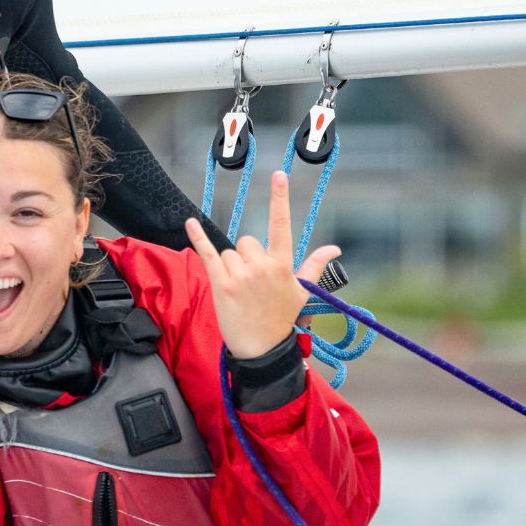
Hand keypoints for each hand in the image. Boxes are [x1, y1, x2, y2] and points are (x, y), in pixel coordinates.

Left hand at [185, 171, 341, 359]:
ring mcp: (240, 275)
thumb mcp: (303, 293)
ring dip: (231, 267)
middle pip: (247, 242)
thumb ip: (315, 266)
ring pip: (229, 252)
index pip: (281, 224)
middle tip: (252, 284)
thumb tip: (335, 248)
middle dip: (247, 257)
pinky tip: (190, 223)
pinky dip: (197, 237)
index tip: (278, 175)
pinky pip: (207, 253)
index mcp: (283, 265)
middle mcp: (262, 266)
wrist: (262, 350)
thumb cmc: (282, 320)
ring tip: (240, 291)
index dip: (279, 198)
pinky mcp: (220, 284)